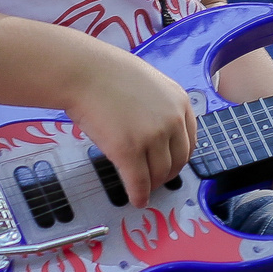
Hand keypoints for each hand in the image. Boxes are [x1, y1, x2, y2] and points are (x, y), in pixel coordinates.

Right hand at [65, 52, 196, 209]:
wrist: (83, 72)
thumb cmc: (107, 74)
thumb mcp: (149, 84)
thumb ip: (160, 107)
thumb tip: (159, 132)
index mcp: (180, 102)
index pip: (189, 141)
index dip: (178, 158)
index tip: (169, 165)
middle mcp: (172, 120)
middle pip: (177, 161)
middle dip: (166, 174)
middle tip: (154, 179)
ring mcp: (152, 136)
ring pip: (159, 174)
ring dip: (151, 185)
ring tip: (143, 189)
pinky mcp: (129, 150)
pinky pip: (139, 182)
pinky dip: (138, 195)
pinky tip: (136, 200)